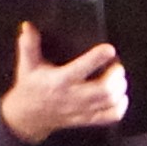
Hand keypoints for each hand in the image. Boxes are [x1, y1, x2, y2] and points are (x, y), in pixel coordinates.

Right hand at [0, 24, 125, 142]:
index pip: (82, 68)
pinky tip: (120, 97)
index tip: (109, 49)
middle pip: (104, 89)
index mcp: (60, 80)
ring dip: (120, 88)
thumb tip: (28, 26)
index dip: (99, 57)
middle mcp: (72, 96)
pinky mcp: (86, 119)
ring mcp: (81, 110)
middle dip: (116, 75)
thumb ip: (29, 45)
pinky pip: (110, 117)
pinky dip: (120, 107)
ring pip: (110, 102)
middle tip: (117, 66)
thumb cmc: (30, 88)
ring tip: (119, 78)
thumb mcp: (27, 65)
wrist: (26, 118)